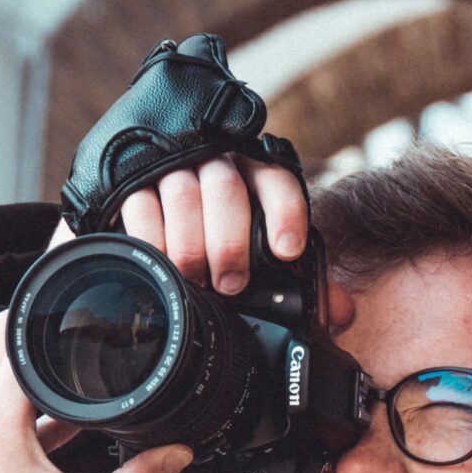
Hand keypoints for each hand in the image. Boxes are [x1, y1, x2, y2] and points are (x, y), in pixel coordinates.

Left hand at [0, 311, 193, 472]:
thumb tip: (177, 456)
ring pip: (4, 370)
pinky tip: (73, 418)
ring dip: (40, 360)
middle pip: (7, 337)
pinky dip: (36, 398)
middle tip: (88, 314)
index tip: (79, 289)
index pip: (17, 330)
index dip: (50, 302)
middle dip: (47, 320)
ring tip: (87, 361)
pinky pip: (6, 404)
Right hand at [47, 155, 353, 328]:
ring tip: (194, 280)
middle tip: (230, 283)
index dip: (285, 213)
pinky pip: (140, 204)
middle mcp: (213, 159)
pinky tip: (160, 262)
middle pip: (226, 188)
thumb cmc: (213, 234)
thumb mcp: (256, 250)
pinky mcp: (128, 179)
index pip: (276, 179)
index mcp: (253, 171)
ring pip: (183, 195)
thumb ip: (300, 280)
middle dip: (229, 242)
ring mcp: (169, 164)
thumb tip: (342, 313)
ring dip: (190, 245)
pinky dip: (152, 238)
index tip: (288, 252)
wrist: (145, 199)